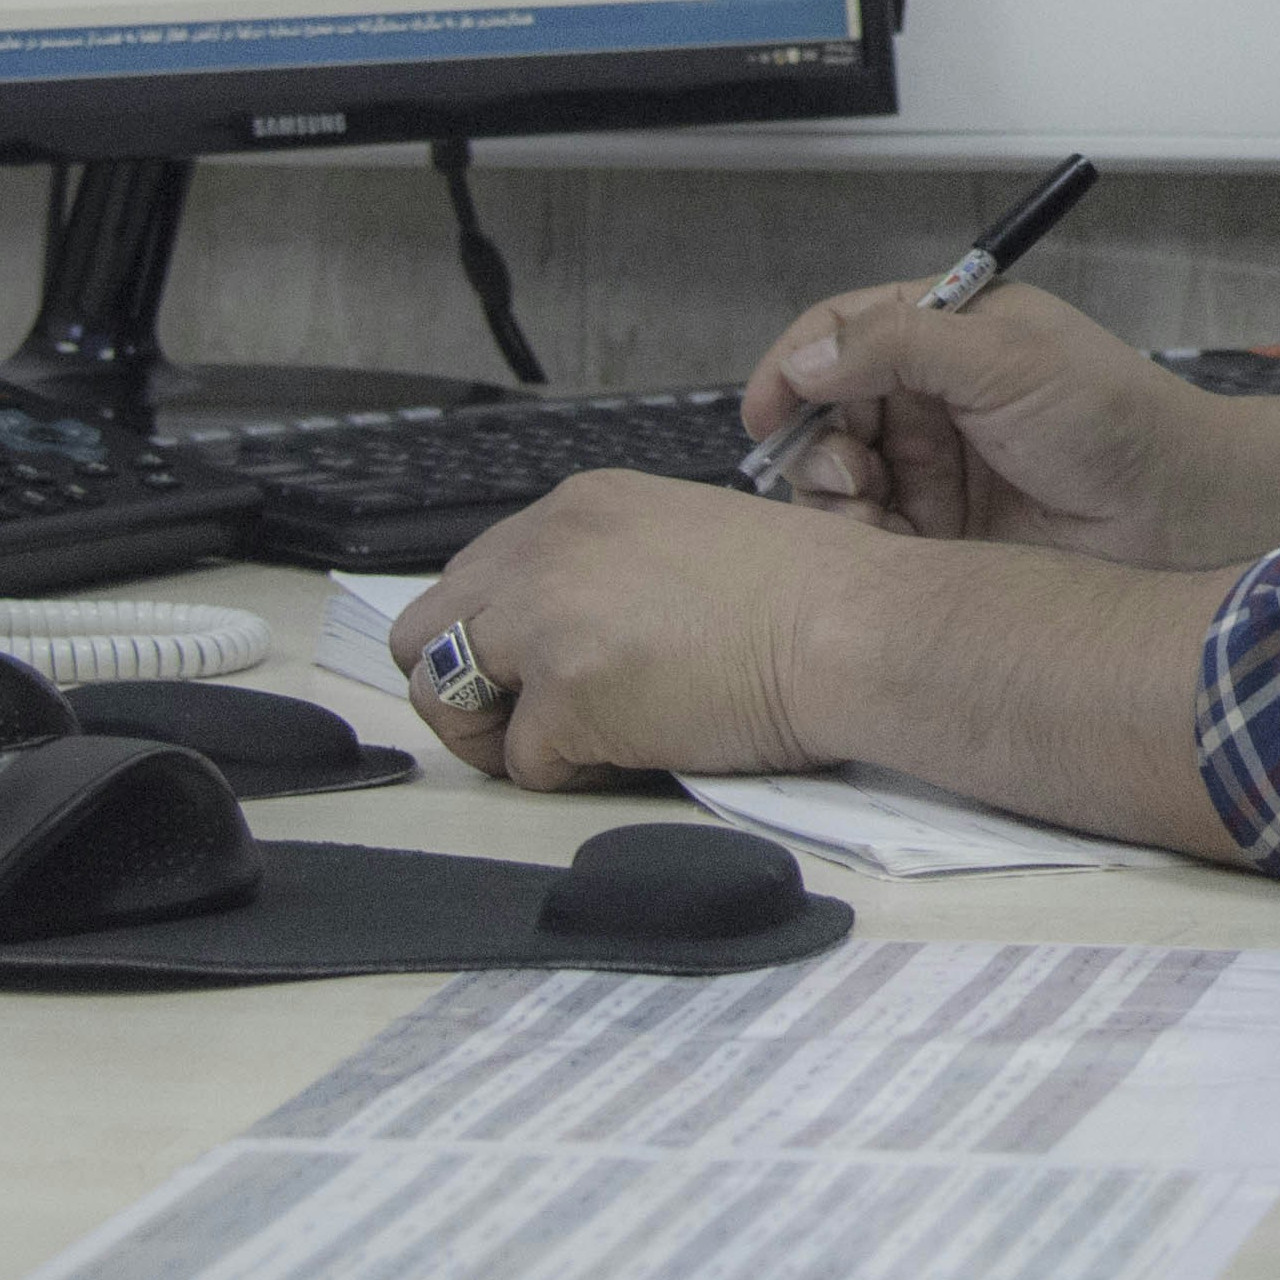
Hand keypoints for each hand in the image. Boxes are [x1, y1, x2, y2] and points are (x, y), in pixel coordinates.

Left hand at [390, 472, 857, 792]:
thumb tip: (564, 635)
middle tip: (530, 721)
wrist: (854, 627)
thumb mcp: (680, 538)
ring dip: (496, 734)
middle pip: (426, 632)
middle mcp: (544, 549)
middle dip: (466, 687)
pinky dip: (570, 773)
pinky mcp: (567, 694)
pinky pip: (522, 763)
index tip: (542, 670)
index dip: (498, 639)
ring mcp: (547, 620)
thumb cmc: (805, 594)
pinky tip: (635, 748)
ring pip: (440, 695)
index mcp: (576, 506)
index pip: (473, 577)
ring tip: (575, 742)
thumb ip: (602, 570)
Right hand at [740, 280, 1233, 563]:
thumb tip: (806, 359)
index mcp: (945, 331)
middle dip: (815, 439)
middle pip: (824, 409)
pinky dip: (859, 540)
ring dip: (834, 492)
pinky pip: (865, 533)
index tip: (765, 414)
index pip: (839, 333)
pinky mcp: (936, 532)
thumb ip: (899, 346)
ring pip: (835, 475)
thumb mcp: (1004, 359)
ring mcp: (930, 465)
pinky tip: (890, 546)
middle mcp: (928, 396)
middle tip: (852, 472)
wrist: (1176, 516)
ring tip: (874, 507)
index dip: (793, 367)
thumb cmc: (1110, 419)